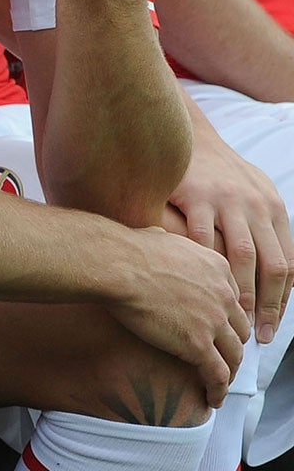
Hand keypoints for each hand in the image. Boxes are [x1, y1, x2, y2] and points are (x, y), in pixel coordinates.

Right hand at [105, 226, 249, 403]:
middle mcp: (223, 295)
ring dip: (228, 370)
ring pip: (234, 355)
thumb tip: (159, 239)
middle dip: (231, 343)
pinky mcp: (199, 345)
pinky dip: (218, 390)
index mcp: (217, 268)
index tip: (218, 327)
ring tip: (217, 381)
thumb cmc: (127, 249)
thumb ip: (171, 244)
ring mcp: (214, 321)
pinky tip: (211, 398)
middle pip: (238, 328)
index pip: (233, 299)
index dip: (226, 316)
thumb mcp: (160, 237)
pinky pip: (217, 375)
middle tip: (219, 354)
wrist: (116, 264)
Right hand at [164, 129, 291, 346]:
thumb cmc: (219, 172)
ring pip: (243, 256)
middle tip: (258, 333)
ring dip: (241, 291)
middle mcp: (257, 206)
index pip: (288, 263)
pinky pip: (204, 239)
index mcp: (274, 209)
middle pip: (272, 264)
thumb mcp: (253, 193)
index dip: (282, 298)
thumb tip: (277, 271)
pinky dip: (206, 266)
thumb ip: (264, 227)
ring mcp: (228, 201)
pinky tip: (201, 285)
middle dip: (268, 304)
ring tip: (235, 316)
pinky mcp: (197, 196)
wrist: (186, 136)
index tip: (272, 324)